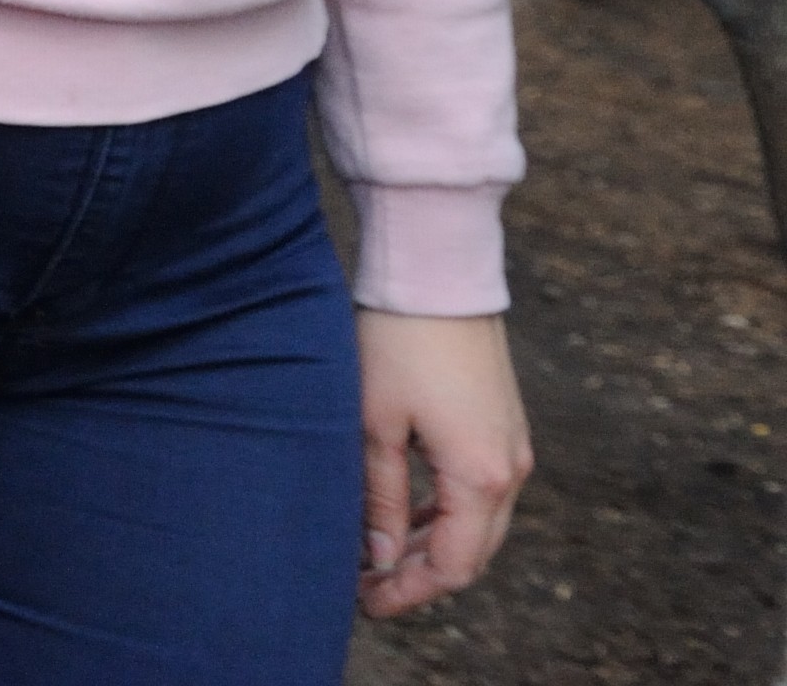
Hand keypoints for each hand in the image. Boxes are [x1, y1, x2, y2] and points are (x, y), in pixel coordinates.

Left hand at [357, 308, 530, 616]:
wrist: (437, 275)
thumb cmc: (396, 344)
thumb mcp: (374, 425)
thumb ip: (380, 498)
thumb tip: (379, 557)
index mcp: (482, 477)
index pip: (454, 565)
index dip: (410, 592)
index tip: (366, 603)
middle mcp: (510, 469)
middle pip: (472, 552)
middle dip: (420, 575)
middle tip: (366, 586)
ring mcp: (513, 447)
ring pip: (479, 524)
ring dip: (434, 544)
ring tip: (377, 555)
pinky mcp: (503, 427)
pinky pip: (480, 492)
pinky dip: (447, 513)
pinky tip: (407, 514)